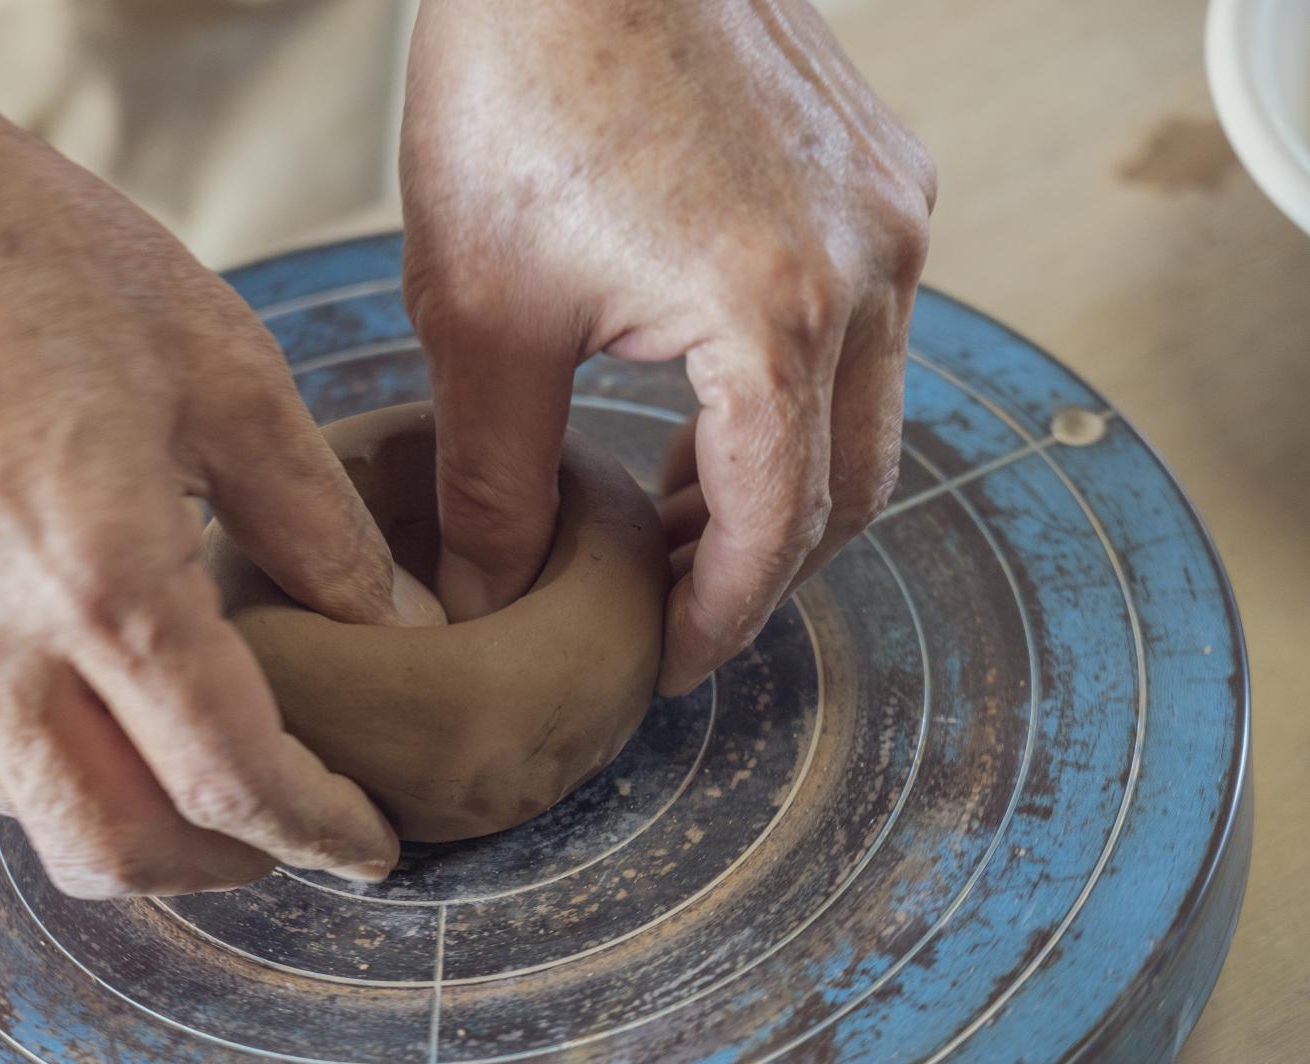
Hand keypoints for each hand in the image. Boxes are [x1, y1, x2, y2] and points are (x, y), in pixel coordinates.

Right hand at [0, 121, 440, 896]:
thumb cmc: (33, 258)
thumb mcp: (226, 372)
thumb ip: (318, 522)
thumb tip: (396, 622)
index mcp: (105, 586)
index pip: (232, 782)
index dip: (321, 832)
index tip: (375, 847)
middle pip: (121, 851)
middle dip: (229, 867)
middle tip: (298, 830)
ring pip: (38, 813)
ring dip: (140, 825)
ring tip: (211, 772)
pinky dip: (60, 763)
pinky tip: (106, 700)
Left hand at [402, 0, 935, 693]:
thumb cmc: (517, 91)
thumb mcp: (483, 316)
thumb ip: (493, 482)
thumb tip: (482, 601)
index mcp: (775, 321)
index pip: (776, 533)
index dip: (719, 620)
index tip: (666, 662)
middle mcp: (870, 270)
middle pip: (851, 486)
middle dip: (765, 564)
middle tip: (675, 599)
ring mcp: (891, 212)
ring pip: (873, 408)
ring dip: (788, 478)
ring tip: (683, 509)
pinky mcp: (881, 168)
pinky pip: (873, 320)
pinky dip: (806, 387)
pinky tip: (716, 394)